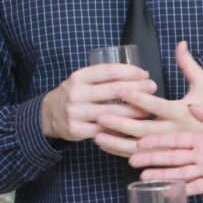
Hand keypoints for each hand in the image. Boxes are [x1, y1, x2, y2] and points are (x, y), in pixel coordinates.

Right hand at [40, 64, 156, 141]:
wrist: (49, 114)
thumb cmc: (76, 93)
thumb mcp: (83, 79)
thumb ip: (103, 77)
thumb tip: (139, 75)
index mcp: (79, 77)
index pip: (110, 71)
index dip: (130, 72)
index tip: (145, 74)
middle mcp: (76, 93)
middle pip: (114, 91)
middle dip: (138, 89)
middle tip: (152, 88)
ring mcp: (76, 113)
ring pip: (113, 113)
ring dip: (134, 111)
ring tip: (148, 108)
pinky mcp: (77, 131)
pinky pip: (105, 131)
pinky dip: (121, 129)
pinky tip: (133, 127)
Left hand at [94, 41, 202, 157]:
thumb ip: (189, 65)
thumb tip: (180, 43)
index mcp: (182, 112)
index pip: (155, 104)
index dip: (136, 96)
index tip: (118, 89)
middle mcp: (175, 132)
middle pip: (143, 129)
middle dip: (120, 123)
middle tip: (100, 115)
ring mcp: (170, 148)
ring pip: (139, 148)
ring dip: (117, 143)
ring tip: (97, 136)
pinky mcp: (167, 159)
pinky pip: (142, 159)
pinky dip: (123, 154)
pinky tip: (108, 147)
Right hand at [129, 104, 202, 193]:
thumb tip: (191, 106)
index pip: (175, 139)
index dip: (157, 141)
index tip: (140, 141)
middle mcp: (202, 153)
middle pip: (172, 157)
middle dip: (152, 158)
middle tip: (133, 160)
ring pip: (180, 172)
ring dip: (161, 174)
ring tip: (142, 177)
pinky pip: (197, 186)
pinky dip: (183, 188)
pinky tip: (167, 190)